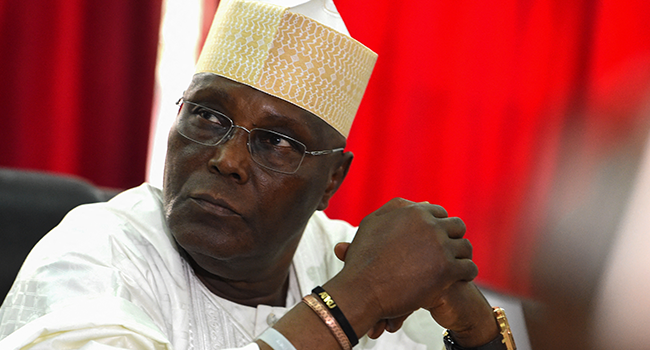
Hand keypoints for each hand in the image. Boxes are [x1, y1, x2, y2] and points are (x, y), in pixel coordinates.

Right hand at [328, 198, 478, 333]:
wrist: (362, 289)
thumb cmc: (363, 259)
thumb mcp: (371, 224)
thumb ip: (395, 209)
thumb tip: (421, 204)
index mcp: (414, 212)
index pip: (440, 213)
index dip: (438, 226)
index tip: (436, 240)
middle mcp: (430, 225)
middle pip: (457, 227)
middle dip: (452, 238)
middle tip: (447, 253)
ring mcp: (440, 247)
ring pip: (465, 247)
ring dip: (461, 256)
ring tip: (455, 267)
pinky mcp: (447, 270)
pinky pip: (469, 268)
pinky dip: (466, 273)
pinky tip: (458, 279)